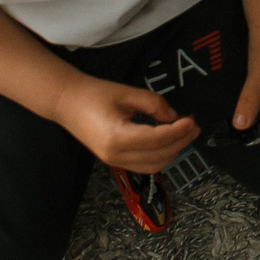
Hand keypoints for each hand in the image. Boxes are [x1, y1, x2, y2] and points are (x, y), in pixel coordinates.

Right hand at [54, 74, 197, 172]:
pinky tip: (169, 140)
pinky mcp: (114, 161)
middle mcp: (115, 155)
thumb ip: (154, 104)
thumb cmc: (94, 93)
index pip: (156, 140)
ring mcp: (114, 161)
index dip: (178, 131)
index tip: (192, 120)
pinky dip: (161, 155)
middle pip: (158, 156)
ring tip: (184, 133)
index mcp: (116, 137)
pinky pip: (145, 165)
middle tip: (193, 125)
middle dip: (180, 142)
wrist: (66, 102)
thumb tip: (175, 118)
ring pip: (154, 166)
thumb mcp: (127, 93)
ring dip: (173, 151)